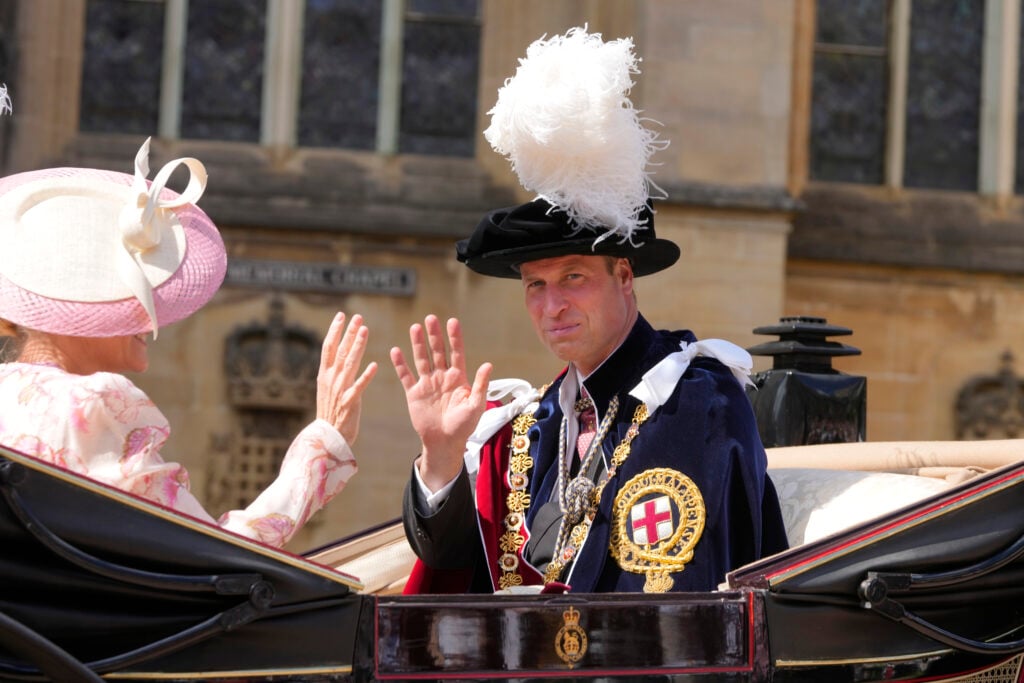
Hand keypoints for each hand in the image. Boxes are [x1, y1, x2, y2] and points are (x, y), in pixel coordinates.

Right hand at [317, 313, 377, 444]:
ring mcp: (339, 390)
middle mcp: (330, 379)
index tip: (341, 316)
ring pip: (349, 363)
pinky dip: (366, 376)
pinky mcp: (349, 402)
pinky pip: (359, 386)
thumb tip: (336, 356)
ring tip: (365, 330)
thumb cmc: (330, 413)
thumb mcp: (327, 389)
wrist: (326, 437)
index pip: (328, 347)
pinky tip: (374, 365)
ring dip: (357, 346)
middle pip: (340, 351)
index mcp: (324, 375)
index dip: (334, 330)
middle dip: (349, 332)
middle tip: (358, 317)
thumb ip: (332, 372)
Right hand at [390, 315, 491, 491]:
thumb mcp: (476, 405)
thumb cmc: (464, 426)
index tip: (452, 321)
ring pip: (422, 359)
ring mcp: (427, 383)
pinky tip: (396, 350)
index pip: (456, 352)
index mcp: (458, 378)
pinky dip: (400, 364)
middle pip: (437, 351)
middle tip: (431, 318)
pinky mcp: (414, 393)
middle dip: (434, 335)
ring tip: (415, 327)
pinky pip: (406, 375)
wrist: (445, 442)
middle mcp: (442, 377)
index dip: (455, 338)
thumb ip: (480, 385)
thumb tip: (488, 364)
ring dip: (418, 344)